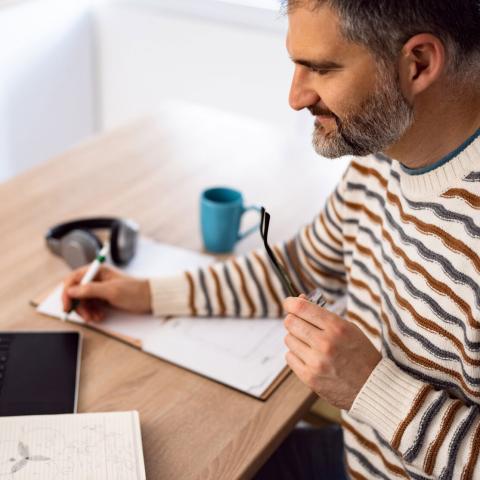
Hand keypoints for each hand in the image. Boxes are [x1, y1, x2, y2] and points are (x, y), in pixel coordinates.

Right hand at [62, 264, 151, 321]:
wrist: (151, 299)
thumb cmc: (135, 292)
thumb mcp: (112, 291)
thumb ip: (90, 290)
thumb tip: (71, 291)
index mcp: (98, 271)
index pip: (73, 279)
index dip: (67, 293)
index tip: (67, 306)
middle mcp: (96, 278)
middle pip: (76, 292)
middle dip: (79, 305)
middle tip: (86, 317)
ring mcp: (100, 288)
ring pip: (83, 301)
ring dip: (86, 311)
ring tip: (96, 318)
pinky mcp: (104, 298)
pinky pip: (91, 306)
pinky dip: (93, 313)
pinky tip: (100, 317)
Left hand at [283, 295, 380, 409]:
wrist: (372, 387)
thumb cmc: (360, 353)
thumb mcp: (347, 327)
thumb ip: (322, 314)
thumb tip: (298, 299)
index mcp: (337, 327)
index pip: (301, 308)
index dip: (291, 303)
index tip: (289, 303)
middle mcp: (325, 343)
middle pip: (291, 322)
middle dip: (293, 320)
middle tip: (301, 323)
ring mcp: (316, 362)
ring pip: (288, 339)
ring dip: (296, 338)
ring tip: (310, 344)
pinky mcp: (309, 378)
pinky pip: (289, 357)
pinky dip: (296, 354)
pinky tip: (309, 357)